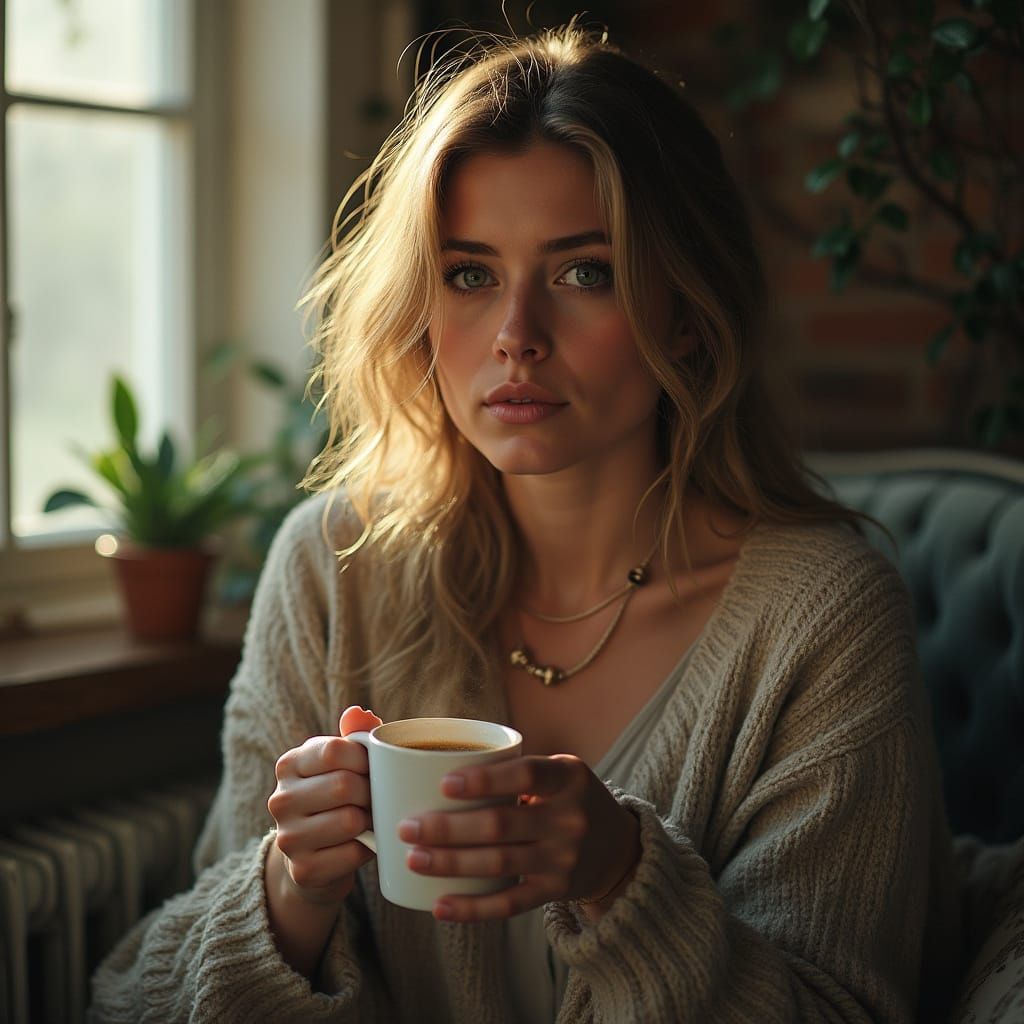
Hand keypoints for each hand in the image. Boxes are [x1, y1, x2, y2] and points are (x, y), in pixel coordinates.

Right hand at [267, 705, 382, 905]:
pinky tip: (360, 844)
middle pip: (344, 786)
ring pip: (350, 820)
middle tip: (375, 798)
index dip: (366, 760)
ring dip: (370, 821)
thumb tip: (358, 713)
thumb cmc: (335, 799)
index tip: (373, 769)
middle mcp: (280, 799)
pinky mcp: (303, 870)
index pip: (335, 751)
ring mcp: (288, 837)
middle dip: (371, 792)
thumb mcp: (340, 764)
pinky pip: (353, 853)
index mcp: (289, 764)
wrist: (315, 856)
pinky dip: (366, 849)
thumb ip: (354, 736)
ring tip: (368, 820)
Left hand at [398, 754, 640, 921]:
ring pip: (498, 864)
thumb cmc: (570, 798)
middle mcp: (570, 818)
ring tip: (413, 858)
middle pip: (501, 825)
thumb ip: (516, 767)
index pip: (527, 775)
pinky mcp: (555, 892)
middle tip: (407, 827)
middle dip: (448, 828)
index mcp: (568, 777)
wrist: (618, 848)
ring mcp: (563, 859)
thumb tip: (439, 762)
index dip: (484, 781)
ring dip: (450, 863)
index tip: (443, 784)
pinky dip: (473, 908)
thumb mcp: (561, 771)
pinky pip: (509, 903)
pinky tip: (440, 905)